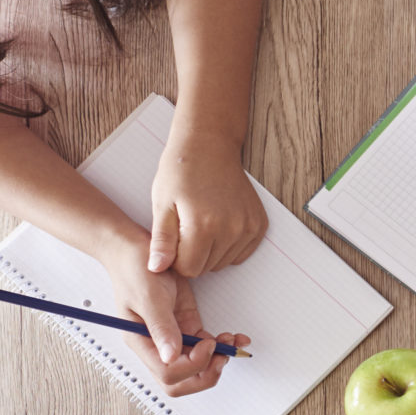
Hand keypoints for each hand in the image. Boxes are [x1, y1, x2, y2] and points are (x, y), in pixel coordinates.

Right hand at [96, 245, 249, 396]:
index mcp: (141, 342)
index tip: (206, 344)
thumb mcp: (148, 296)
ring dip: (217, 359)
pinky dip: (221, 345)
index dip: (192, 365)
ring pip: (196, 366)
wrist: (137, 249)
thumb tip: (171, 356)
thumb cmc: (134, 268)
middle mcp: (155, 345)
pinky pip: (204, 346)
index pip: (167, 373)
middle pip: (180, 381)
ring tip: (232, 342)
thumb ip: (161, 327)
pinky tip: (233, 336)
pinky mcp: (185, 326)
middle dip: (206, 373)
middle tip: (224, 355)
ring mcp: (172, 337)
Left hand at [149, 127, 267, 277]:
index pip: (188, 269)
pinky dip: (227, 246)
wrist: (209, 145)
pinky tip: (218, 225)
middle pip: (207, 268)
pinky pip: (240, 254)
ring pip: (223, 263)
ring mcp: (248, 228)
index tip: (173, 239)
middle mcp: (230, 230)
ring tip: (202, 224)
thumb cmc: (182, 171)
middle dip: (193, 255)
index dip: (175, 259)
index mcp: (203, 226)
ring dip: (210, 251)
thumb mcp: (162, 204)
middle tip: (186, 227)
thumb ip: (162, 241)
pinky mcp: (258, 225)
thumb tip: (156, 269)